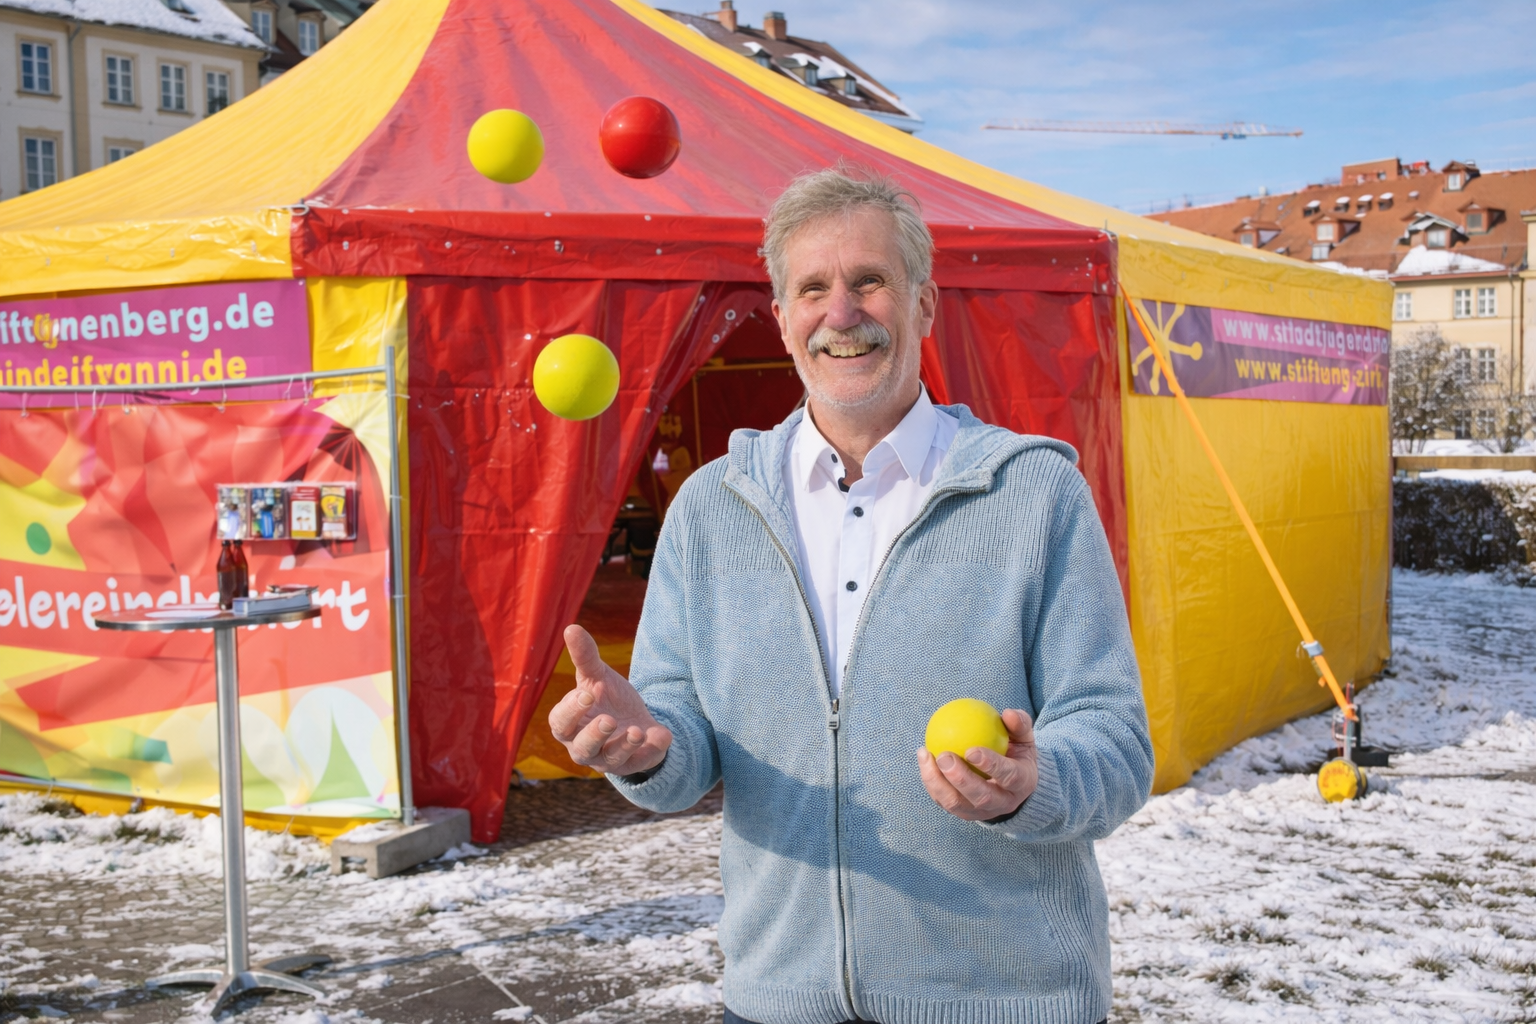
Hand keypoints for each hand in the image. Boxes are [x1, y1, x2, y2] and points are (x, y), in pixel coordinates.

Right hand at [549, 625, 671, 774]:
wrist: (635, 718)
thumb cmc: (606, 698)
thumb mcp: (597, 676)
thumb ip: (585, 656)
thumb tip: (571, 627)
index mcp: (569, 724)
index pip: (560, 722)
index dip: (571, 710)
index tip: (587, 694)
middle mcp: (583, 746)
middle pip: (582, 748)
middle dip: (595, 735)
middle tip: (609, 719)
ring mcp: (607, 759)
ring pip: (609, 760)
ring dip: (624, 746)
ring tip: (636, 731)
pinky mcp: (631, 765)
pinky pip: (639, 763)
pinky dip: (651, 751)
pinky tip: (661, 734)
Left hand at [917, 708, 1037, 820]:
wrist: (1013, 785)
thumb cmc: (1016, 754)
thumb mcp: (1024, 739)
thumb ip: (1019, 725)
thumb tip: (1008, 713)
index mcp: (1022, 783)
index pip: (1009, 777)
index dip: (991, 765)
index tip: (971, 750)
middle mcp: (1003, 802)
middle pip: (981, 797)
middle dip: (960, 778)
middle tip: (944, 756)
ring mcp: (982, 812)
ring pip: (956, 803)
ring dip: (937, 782)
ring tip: (925, 756)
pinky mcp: (964, 813)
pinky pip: (943, 801)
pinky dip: (931, 782)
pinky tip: (923, 759)